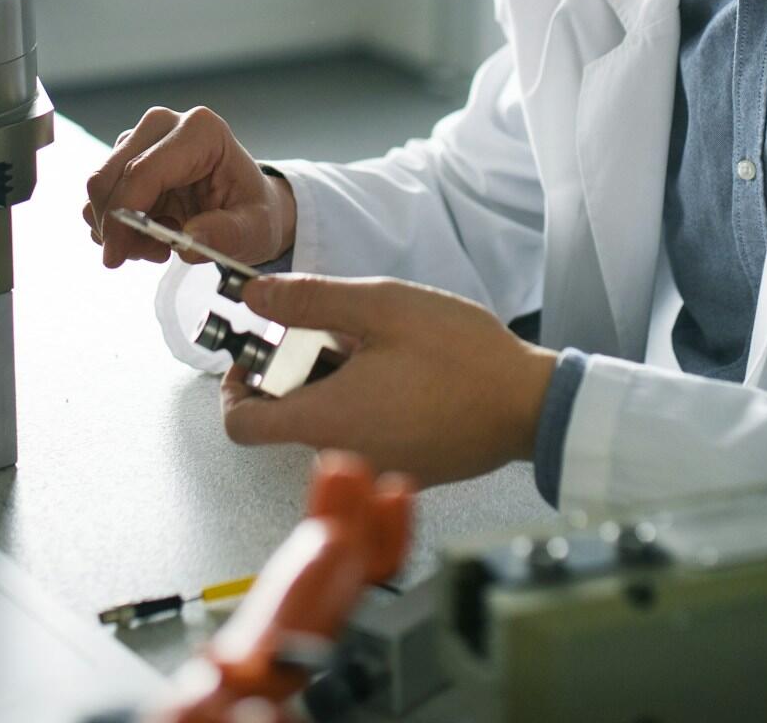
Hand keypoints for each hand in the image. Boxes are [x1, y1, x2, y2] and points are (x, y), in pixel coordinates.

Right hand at [83, 106, 296, 268]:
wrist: (245, 204)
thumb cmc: (252, 212)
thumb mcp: (255, 230)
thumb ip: (227, 234)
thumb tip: (189, 240)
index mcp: (200, 131)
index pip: (142, 171)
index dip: (122, 216)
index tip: (116, 257)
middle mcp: (165, 124)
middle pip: (110, 177)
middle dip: (117, 226)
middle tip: (151, 254)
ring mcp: (141, 137)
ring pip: (100, 188)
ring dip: (119, 228)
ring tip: (160, 243)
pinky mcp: (126, 156)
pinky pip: (102, 196)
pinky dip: (116, 224)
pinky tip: (150, 232)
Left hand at [219, 275, 557, 488]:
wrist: (531, 406)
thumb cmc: (464, 358)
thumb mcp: (382, 306)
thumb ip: (310, 300)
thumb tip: (254, 296)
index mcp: (325, 420)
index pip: (239, 424)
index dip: (235, 384)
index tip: (258, 352)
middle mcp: (341, 456)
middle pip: (285, 416)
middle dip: (298, 369)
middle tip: (339, 330)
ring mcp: (372, 468)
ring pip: (326, 422)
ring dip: (336, 382)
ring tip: (380, 347)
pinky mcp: (401, 471)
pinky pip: (361, 435)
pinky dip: (366, 404)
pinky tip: (403, 374)